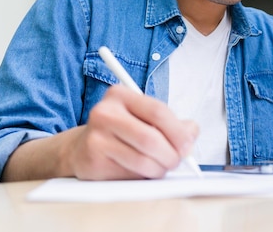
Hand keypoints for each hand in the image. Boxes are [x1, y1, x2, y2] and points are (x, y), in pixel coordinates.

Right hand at [68, 85, 198, 179]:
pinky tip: (142, 172)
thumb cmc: (120, 131)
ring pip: (142, 160)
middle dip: (171, 155)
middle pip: (150, 138)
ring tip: (160, 168)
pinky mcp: (92, 161)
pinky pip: (129, 174)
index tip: (187, 145)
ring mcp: (96, 137)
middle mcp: (105, 112)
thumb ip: (171, 123)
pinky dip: (143, 177)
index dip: (178, 132)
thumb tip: (192, 132)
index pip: (158, 111)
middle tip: (176, 161)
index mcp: (120, 95)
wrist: (81, 148)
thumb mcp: (143, 118)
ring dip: (159, 169)